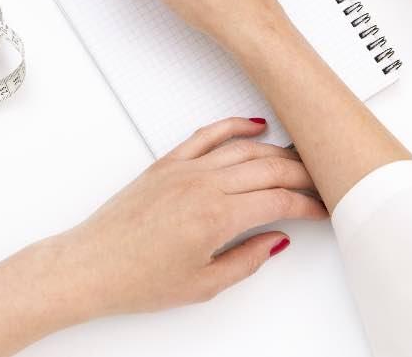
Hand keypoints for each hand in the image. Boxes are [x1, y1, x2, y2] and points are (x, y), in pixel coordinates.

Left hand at [57, 117, 326, 315]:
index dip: (307, 204)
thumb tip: (275, 241)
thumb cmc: (137, 278)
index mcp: (218, 216)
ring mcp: (184, 168)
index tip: (320, 210)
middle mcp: (204, 184)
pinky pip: (208, 134)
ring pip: (244, 148)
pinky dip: (234, 126)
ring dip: (277, 149)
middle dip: (302, 173)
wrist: (92, 264)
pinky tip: (254, 125)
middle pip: (269, 167)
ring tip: (297, 158)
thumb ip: (247, 260)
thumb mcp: (204, 285)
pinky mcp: (167, 162)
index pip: (279, 200)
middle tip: (319, 181)